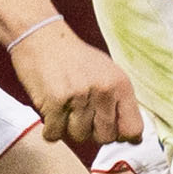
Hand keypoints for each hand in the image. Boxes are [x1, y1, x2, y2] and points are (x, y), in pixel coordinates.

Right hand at [8, 20, 142, 144]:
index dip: (121, 135)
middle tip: (80, 114)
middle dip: (92, 131)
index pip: (133, 129)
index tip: (111, 130)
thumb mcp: (106, 71)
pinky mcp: (54, 101)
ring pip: (79, 137)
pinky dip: (50, 129)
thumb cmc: (73, 56)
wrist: (40, 35)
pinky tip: (51, 111)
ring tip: (64, 108)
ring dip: (69, 128)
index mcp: (120, 83)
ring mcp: (79, 96)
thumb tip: (133, 137)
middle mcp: (103, 90)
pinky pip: (55, 134)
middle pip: (105, 137)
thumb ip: (119, 101)